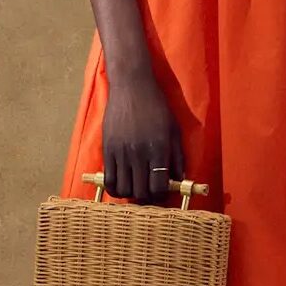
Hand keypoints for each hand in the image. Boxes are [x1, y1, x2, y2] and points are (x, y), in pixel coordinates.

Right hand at [101, 70, 184, 203]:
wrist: (131, 87)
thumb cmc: (156, 106)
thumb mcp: (174, 129)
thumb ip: (177, 156)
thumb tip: (178, 179)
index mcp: (159, 149)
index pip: (159, 187)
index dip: (162, 196)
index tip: (162, 193)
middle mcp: (139, 153)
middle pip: (141, 192)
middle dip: (147, 198)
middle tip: (149, 193)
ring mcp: (121, 152)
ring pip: (124, 189)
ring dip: (131, 194)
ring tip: (135, 188)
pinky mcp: (107, 149)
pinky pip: (108, 179)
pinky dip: (115, 188)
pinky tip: (122, 185)